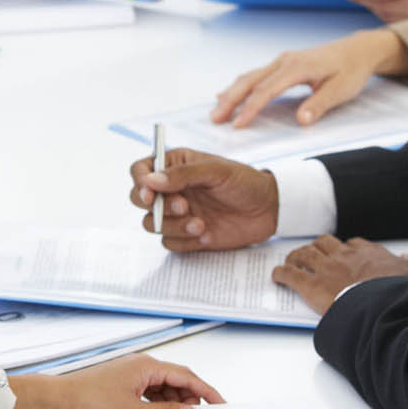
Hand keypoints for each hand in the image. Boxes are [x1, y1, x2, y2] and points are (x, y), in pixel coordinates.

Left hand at [11, 354, 222, 408]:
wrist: (62, 397)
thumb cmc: (92, 401)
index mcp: (148, 366)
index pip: (187, 376)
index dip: (206, 391)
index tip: (220, 404)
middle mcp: (143, 364)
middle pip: (177, 380)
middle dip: (190, 399)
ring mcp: (133, 372)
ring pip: (164, 386)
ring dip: (173, 402)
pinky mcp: (125, 380)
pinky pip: (150, 390)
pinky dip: (159, 402)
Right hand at [129, 147, 276, 250]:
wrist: (268, 210)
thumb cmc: (244, 182)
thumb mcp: (216, 170)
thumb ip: (183, 175)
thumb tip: (151, 180)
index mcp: (175, 166)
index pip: (141, 170)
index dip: (139, 182)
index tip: (150, 194)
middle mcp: (172, 189)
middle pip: (139, 199)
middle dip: (157, 207)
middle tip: (183, 206)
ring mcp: (178, 213)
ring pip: (153, 224)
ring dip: (173, 226)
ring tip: (200, 224)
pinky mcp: (187, 234)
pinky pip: (170, 243)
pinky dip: (185, 241)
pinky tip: (207, 234)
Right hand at [212, 29, 407, 128]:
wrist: (358, 50)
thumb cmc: (351, 70)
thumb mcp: (341, 90)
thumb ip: (319, 104)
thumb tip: (301, 121)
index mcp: (297, 67)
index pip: (266, 90)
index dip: (250, 109)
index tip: (237, 125)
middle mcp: (284, 61)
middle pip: (250, 81)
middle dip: (230, 100)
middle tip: (215, 119)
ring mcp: (282, 61)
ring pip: (249, 76)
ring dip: (231, 93)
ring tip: (216, 110)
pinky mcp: (282, 64)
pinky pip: (256, 75)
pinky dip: (240, 86)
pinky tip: (227, 94)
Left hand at [269, 235, 407, 316]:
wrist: (382, 306)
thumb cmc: (396, 293)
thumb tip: (407, 261)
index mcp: (367, 253)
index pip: (352, 244)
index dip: (345, 249)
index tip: (344, 254)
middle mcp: (343, 256)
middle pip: (324, 243)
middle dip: (317, 247)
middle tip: (313, 255)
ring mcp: (325, 268)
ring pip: (304, 254)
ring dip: (296, 256)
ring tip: (291, 261)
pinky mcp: (310, 285)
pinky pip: (290, 274)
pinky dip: (281, 274)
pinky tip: (277, 276)